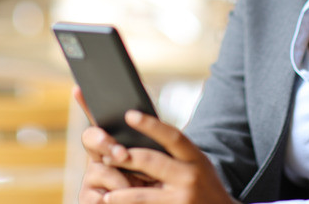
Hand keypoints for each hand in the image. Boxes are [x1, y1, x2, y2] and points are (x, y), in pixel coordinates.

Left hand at [73, 86, 234, 203]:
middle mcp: (191, 176)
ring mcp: (182, 198)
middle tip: (106, 155)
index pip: (172, 136)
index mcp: (196, 157)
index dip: (150, 125)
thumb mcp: (198, 165)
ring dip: (120, 192)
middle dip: (125, 157)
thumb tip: (143, 133)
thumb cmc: (203, 186)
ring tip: (104, 191)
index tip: (129, 115)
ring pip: (142, 194)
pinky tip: (113, 203)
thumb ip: (177, 153)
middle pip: (151, 161)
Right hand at [74, 86, 155, 203]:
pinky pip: (95, 197)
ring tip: (136, 185)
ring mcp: (92, 178)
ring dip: (119, 179)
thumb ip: (150, 136)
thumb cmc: (161, 180)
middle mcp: (100, 157)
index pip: (99, 117)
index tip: (80, 90)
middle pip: (92, 138)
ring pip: (99, 170)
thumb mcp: (160, 155)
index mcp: (116, 141)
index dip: (86, 102)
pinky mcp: (89, 198)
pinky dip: (112, 198)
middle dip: (103, 141)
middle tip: (120, 152)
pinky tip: (116, 199)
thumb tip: (143, 100)